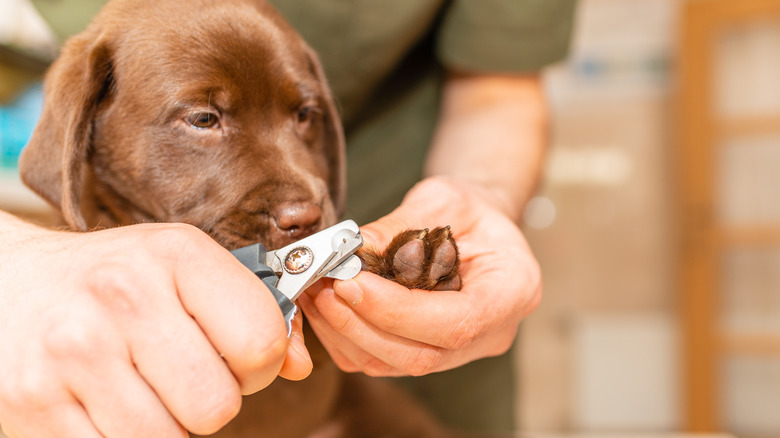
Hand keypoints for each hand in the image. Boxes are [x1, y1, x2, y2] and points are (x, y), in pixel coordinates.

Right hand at [0, 216, 311, 437]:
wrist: (8, 283)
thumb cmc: (112, 280)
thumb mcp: (182, 270)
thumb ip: (251, 312)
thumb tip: (300, 366)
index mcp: (176, 255)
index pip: (262, 341)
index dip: (259, 364)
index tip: (235, 358)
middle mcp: (124, 297)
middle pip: (218, 405)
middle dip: (210, 401)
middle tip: (182, 376)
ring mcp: (75, 353)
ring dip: (167, 426)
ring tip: (140, 386)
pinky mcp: (34, 405)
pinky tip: (106, 405)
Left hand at [299, 177, 540, 375]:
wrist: (476, 226)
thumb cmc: (469, 209)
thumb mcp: (443, 199)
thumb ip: (401, 225)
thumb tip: (352, 249)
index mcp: (513, 292)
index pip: (456, 323)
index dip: (398, 312)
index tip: (352, 283)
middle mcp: (490, 333)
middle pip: (422, 356)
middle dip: (363, 325)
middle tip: (324, 288)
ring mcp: (459, 352)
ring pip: (395, 365)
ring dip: (346, 333)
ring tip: (316, 291)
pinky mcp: (427, 353)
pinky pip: (380, 362)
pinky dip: (345, 337)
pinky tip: (324, 305)